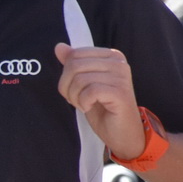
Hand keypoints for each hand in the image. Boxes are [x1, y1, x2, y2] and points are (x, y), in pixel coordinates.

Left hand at [54, 43, 145, 158]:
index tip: (75, 90)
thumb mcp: (84, 84)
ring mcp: (121, 76)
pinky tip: (89, 108)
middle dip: (67, 87)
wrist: (123, 134)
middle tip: (77, 100)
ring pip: (80, 79)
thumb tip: (59, 47)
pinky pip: (89, 91)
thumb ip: (73, 64)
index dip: (66, 75)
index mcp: (111, 55)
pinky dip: (83, 102)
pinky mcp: (120, 92)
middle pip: (75, 65)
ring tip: (85, 105)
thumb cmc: (104, 110)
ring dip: (75, 97)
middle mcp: (118, 62)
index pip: (75, 54)